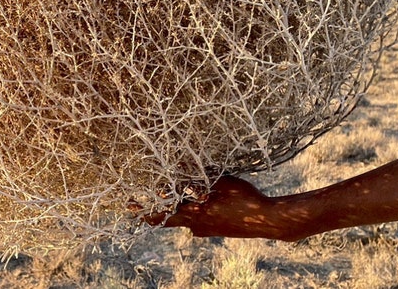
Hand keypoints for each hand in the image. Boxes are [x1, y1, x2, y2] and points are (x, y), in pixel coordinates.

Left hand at [144, 176, 286, 239]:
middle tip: (137, 206)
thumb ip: (197, 176)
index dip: (145, 211)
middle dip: (154, 212)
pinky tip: (198, 201)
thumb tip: (175, 165)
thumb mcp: (220, 182)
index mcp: (195, 215)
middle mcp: (197, 226)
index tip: (130, 207)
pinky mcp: (215, 231)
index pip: (163, 215)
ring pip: (183, 219)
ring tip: (170, 196)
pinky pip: (196, 221)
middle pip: (168, 219)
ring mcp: (206, 230)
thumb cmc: (245, 199)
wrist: (267, 221)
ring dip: (176, 209)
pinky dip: (191, 211)